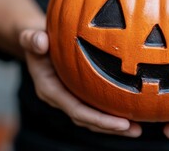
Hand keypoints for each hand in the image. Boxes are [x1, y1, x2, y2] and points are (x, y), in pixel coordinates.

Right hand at [19, 29, 141, 136]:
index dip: (98, 119)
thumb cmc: (37, 39)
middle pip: (87, 119)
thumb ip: (32, 40)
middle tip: (136, 130)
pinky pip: (96, 106)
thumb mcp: (31, 37)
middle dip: (111, 127)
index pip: (76, 110)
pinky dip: (112, 112)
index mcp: (50, 90)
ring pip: (93, 117)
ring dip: (114, 125)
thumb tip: (40, 42)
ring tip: (138, 129)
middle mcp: (61, 98)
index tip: (121, 124)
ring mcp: (70, 97)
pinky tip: (132, 112)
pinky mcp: (79, 93)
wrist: (38, 44)